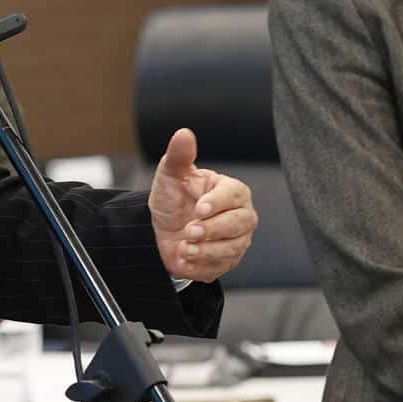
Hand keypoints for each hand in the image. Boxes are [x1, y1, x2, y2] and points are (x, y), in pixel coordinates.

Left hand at [147, 128, 256, 282]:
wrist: (161, 230)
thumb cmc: (173, 198)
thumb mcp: (170, 175)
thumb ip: (179, 155)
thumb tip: (183, 133)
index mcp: (232, 191)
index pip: (234, 196)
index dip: (218, 203)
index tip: (199, 208)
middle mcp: (241, 216)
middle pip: (238, 224)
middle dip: (212, 230)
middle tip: (189, 230)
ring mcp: (236, 241)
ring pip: (231, 249)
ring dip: (205, 250)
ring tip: (184, 247)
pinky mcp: (227, 262)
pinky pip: (220, 268)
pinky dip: (200, 267)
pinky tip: (184, 259)